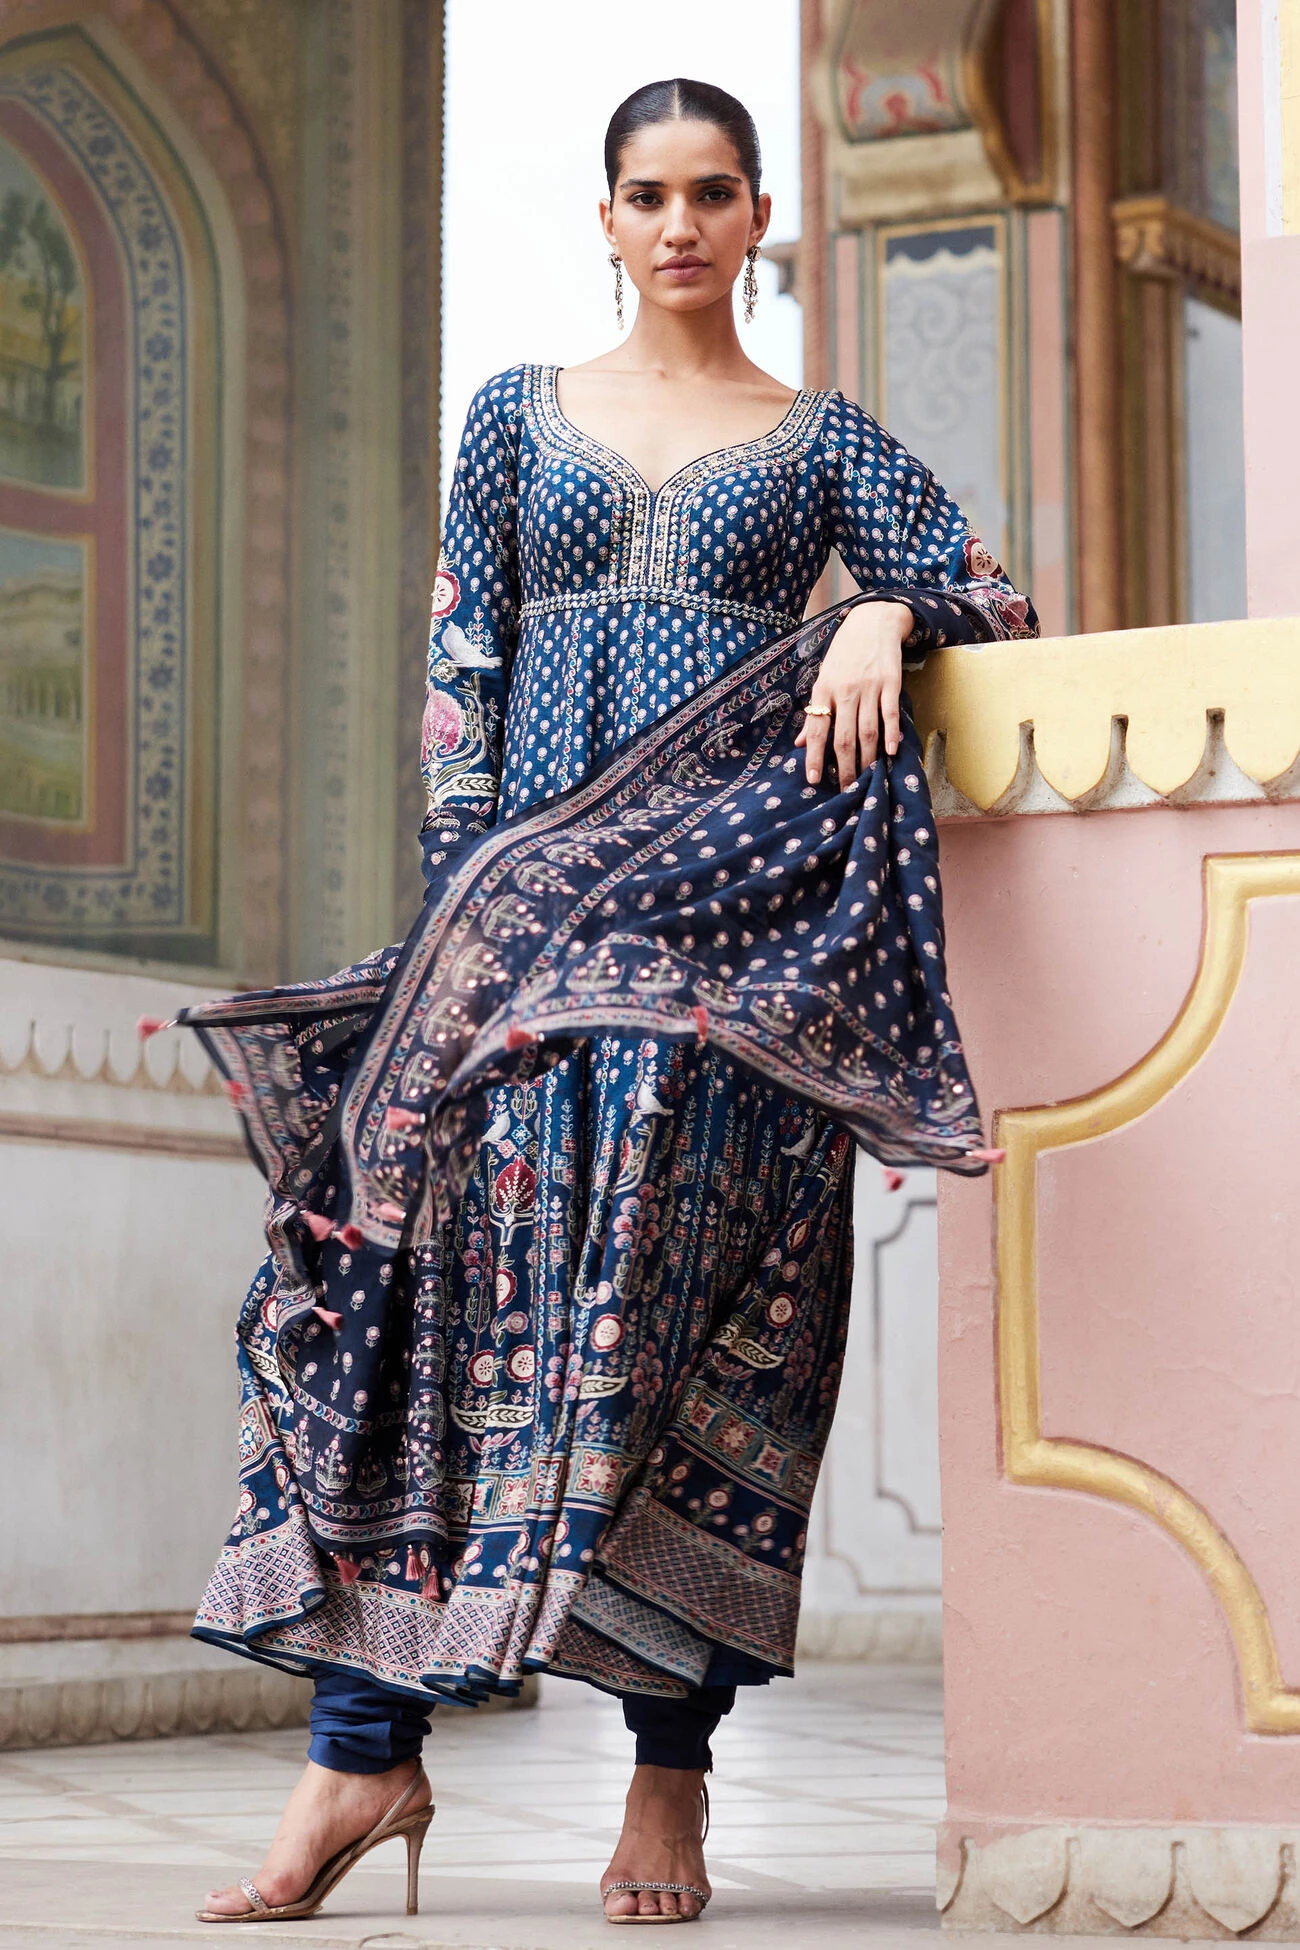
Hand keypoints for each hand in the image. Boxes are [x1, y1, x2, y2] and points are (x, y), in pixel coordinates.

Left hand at [794, 600, 912, 785]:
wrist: (872, 622)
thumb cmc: (844, 656)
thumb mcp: (824, 680)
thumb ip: (815, 713)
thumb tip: (800, 744)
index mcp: (823, 690)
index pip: (817, 730)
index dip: (815, 757)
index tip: (814, 780)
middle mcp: (845, 690)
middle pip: (843, 736)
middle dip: (845, 767)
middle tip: (847, 789)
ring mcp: (869, 686)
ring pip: (867, 730)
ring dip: (868, 757)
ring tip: (867, 776)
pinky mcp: (890, 682)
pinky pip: (890, 713)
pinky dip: (891, 734)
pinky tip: (891, 751)